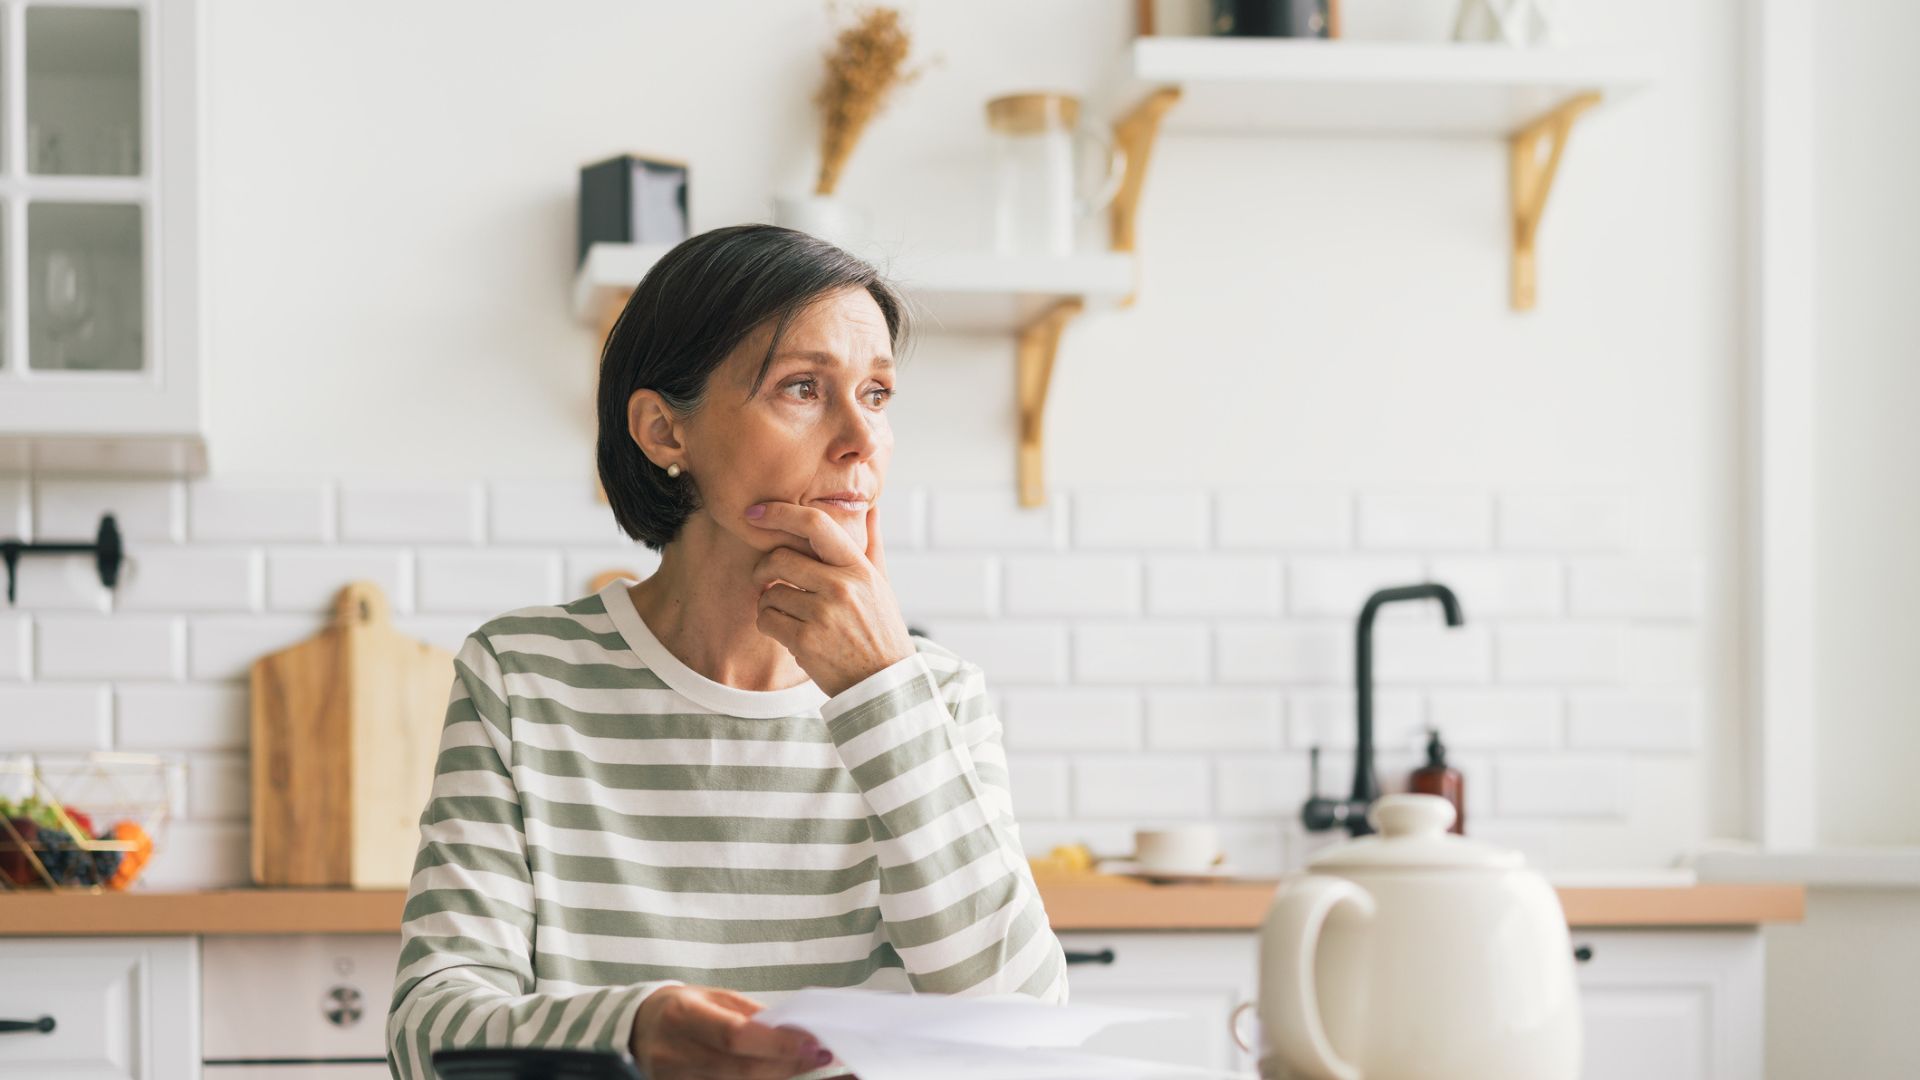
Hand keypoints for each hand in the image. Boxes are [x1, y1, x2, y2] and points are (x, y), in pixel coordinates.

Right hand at [630, 984, 833, 1078]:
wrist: (640, 1029)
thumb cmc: (684, 1008)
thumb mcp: (714, 997)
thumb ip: (751, 1015)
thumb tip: (794, 1030)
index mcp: (684, 1016)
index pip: (735, 1036)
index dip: (777, 1043)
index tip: (812, 1042)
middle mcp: (676, 1054)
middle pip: (741, 1071)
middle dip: (787, 1065)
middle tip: (820, 1056)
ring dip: (777, 1078)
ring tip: (806, 1065)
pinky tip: (778, 1074)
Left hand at [746, 500, 914, 697]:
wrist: (885, 684)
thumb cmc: (880, 630)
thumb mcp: (882, 584)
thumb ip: (872, 544)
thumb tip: (872, 507)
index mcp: (858, 568)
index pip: (816, 524)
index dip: (781, 513)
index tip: (756, 511)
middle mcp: (841, 586)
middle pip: (779, 559)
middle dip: (763, 569)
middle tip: (765, 579)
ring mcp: (823, 614)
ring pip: (769, 593)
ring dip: (770, 604)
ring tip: (790, 615)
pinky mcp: (806, 641)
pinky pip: (766, 620)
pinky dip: (769, 625)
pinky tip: (788, 633)